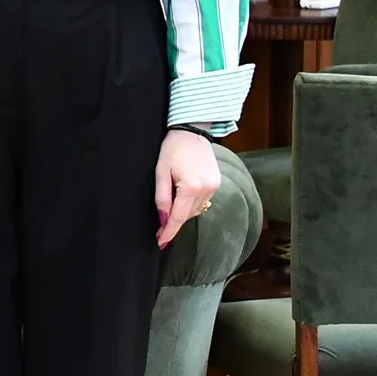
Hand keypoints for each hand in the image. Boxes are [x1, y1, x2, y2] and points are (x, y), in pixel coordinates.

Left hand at [155, 129, 221, 247]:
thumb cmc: (172, 149)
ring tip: (170, 203)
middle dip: (173, 220)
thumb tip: (162, 219)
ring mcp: (214, 186)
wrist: (191, 132)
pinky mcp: (217, 183)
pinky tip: (182, 194)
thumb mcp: (160, 172)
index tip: (160, 243)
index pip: (178, 217)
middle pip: (187, 215)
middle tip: (159, 224)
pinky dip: (191, 202)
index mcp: (191, 186)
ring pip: (195, 209)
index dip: (168, 232)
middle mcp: (206, 189)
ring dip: (182, 211)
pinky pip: (201, 201)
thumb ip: (162, 197)